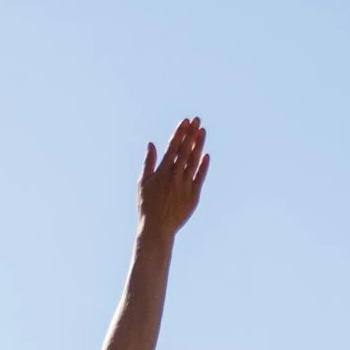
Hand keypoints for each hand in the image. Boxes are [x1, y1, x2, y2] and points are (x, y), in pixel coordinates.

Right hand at [137, 115, 209, 244]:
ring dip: (198, 145)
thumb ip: (148, 163)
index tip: (185, 121)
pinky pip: (200, 178)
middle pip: (185, 151)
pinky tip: (206, 155)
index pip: (172, 147)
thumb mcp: (143, 183)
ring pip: (194, 162)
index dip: (180, 133)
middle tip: (197, 120)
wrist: (157, 229)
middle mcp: (174, 178)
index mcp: (162, 172)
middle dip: (191, 134)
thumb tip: (151, 144)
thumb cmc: (147, 206)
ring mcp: (185, 187)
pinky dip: (203, 166)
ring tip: (202, 132)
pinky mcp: (193, 197)